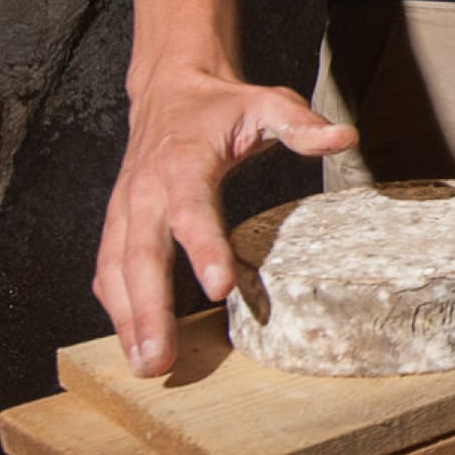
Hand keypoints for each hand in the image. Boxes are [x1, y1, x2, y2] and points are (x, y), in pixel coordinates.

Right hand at [91, 65, 356, 377]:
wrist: (169, 89)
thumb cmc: (222, 105)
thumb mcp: (267, 103)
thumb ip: (301, 125)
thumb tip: (345, 138)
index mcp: (183, 162)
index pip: (191, 209)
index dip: (203, 248)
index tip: (219, 288)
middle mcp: (146, 190)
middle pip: (141, 255)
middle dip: (149, 310)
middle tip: (160, 359)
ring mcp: (125, 209)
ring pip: (117, 269)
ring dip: (127, 320)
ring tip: (145, 365)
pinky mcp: (117, 222)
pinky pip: (109, 269)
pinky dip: (116, 307)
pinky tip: (131, 340)